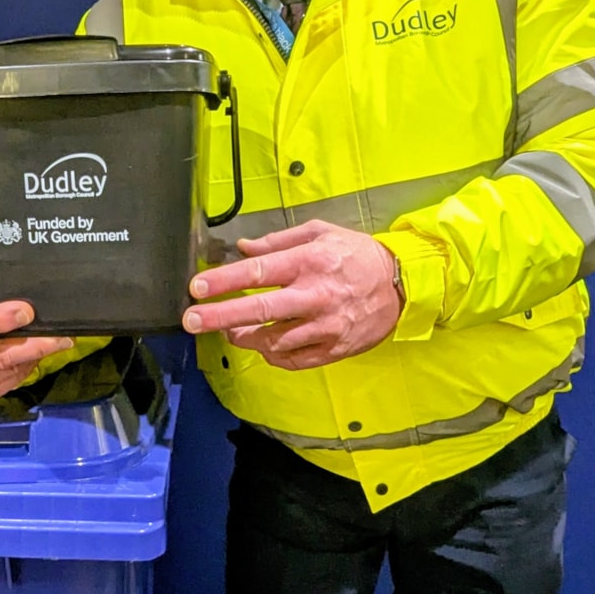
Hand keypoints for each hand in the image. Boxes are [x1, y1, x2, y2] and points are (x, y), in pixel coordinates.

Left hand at [181, 219, 402, 369]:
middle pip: (260, 310)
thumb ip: (278, 241)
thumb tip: (243, 248)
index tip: (198, 288)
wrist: (402, 284)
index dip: (225, 281)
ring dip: (245, 337)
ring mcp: (325, 326)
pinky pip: (293, 360)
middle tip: (192, 321)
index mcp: (309, 262)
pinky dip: (272, 355)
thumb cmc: (357, 255)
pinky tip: (263, 346)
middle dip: (220, 316)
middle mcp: (315, 295)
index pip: (259, 272)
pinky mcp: (334, 349)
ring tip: (231, 330)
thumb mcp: (320, 233)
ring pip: (273, 340)